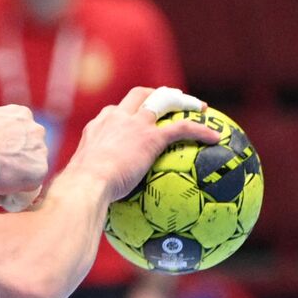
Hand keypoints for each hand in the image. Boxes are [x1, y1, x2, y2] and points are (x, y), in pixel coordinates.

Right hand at [0, 97, 47, 199]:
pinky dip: (16, 193)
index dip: (4, 145)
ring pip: (30, 168)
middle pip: (28, 150)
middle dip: (13, 160)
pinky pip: (30, 186)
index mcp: (20, 114)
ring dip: (16, 177)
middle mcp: (35, 129)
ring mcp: (40, 150)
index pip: (18, 132)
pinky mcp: (40, 171)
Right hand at [67, 87, 218, 202]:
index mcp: (98, 127)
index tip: (136, 118)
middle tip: (171, 99)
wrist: (86, 183)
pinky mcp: (151, 136)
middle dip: (156, 94)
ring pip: (163, 100)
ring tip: (199, 108)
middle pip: (139, 95)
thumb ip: (92, 183)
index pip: (115, 112)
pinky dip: (200, 130)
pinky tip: (216, 138)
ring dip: (183, 101)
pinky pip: (181, 128)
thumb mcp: (83, 181)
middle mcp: (116, 118)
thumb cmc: (81, 189)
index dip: (128, 112)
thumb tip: (92, 204)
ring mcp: (134, 124)